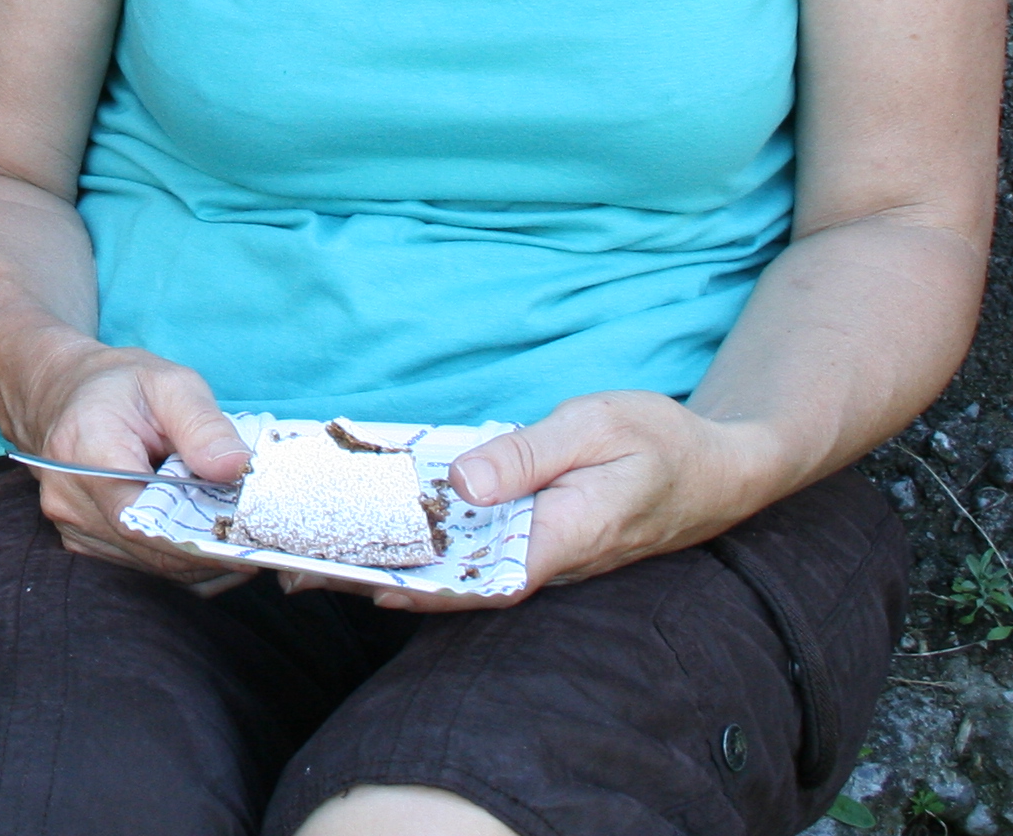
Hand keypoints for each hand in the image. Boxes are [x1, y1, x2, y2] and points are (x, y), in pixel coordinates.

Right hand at [0, 337, 249, 585]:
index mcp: (85, 449)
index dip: (195, 537)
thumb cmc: (122, 385)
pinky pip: (138, 568)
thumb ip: (204, 425)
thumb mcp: (172, 384)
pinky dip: (177, 564)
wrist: (68, 391)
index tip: (243, 539)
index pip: (140, 517)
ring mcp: (70, 523)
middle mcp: (69, 495)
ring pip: (147, 566)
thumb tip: (237, 468)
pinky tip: (205, 543)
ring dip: (194, 560)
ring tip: (234, 538)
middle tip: (255, 541)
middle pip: (147, 548)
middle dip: (205, 550)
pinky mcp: (81, 540)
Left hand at [282, 391, 786, 613]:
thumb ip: (528, 455)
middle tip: (298, 574)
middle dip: (378, 581)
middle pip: (453, 584)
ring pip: (457, 573)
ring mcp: (541, 556)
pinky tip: (376, 540)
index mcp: (560, 538)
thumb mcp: (593, 427)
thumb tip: (463, 484)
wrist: (714, 469)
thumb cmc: (658, 440)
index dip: (413, 585)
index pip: (478, 578)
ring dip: (390, 570)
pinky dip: (423, 550)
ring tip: (312, 564)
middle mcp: (546, 560)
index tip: (349, 581)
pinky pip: (474, 555)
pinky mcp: (536, 541)